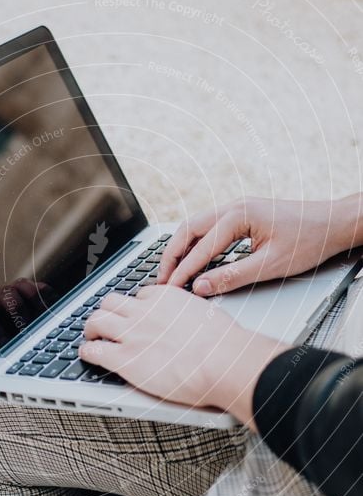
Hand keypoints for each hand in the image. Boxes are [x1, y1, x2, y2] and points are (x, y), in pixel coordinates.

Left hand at [0, 278, 51, 355]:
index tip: (4, 344)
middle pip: (5, 293)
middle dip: (17, 310)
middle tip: (26, 328)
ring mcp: (13, 291)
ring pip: (22, 285)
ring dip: (34, 300)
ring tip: (44, 317)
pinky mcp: (30, 292)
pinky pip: (40, 288)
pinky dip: (48, 297)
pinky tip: (54, 312)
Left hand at [80, 285, 285, 428]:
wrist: (224, 362)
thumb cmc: (224, 345)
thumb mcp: (208, 316)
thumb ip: (191, 316)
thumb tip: (194, 323)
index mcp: (166, 298)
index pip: (139, 296)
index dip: (135, 307)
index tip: (134, 316)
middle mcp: (144, 311)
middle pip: (111, 302)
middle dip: (106, 312)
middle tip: (106, 323)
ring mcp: (131, 333)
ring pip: (96, 321)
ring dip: (91, 329)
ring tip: (91, 336)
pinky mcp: (124, 358)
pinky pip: (93, 350)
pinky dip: (87, 351)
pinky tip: (88, 355)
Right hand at [158, 197, 355, 295]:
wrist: (335, 223)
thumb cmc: (310, 240)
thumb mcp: (271, 265)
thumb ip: (232, 276)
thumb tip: (202, 286)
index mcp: (239, 215)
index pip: (200, 247)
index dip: (182, 270)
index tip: (169, 288)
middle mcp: (234, 206)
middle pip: (188, 228)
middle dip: (171, 255)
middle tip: (161, 279)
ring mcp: (237, 208)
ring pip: (196, 225)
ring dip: (181, 247)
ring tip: (171, 270)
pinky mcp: (242, 214)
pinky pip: (209, 226)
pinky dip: (195, 242)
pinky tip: (192, 257)